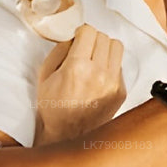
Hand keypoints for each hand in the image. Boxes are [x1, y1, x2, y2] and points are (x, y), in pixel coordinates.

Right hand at [34, 25, 125, 145]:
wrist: (68, 135)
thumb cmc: (54, 107)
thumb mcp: (45, 76)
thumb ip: (58, 51)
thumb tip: (73, 37)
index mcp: (77, 67)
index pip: (88, 31)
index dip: (81, 32)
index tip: (78, 38)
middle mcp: (98, 73)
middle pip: (104, 36)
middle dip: (93, 39)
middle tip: (85, 48)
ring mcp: (112, 83)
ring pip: (117, 47)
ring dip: (105, 48)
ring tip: (95, 58)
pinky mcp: (121, 91)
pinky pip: (120, 66)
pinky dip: (110, 65)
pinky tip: (99, 75)